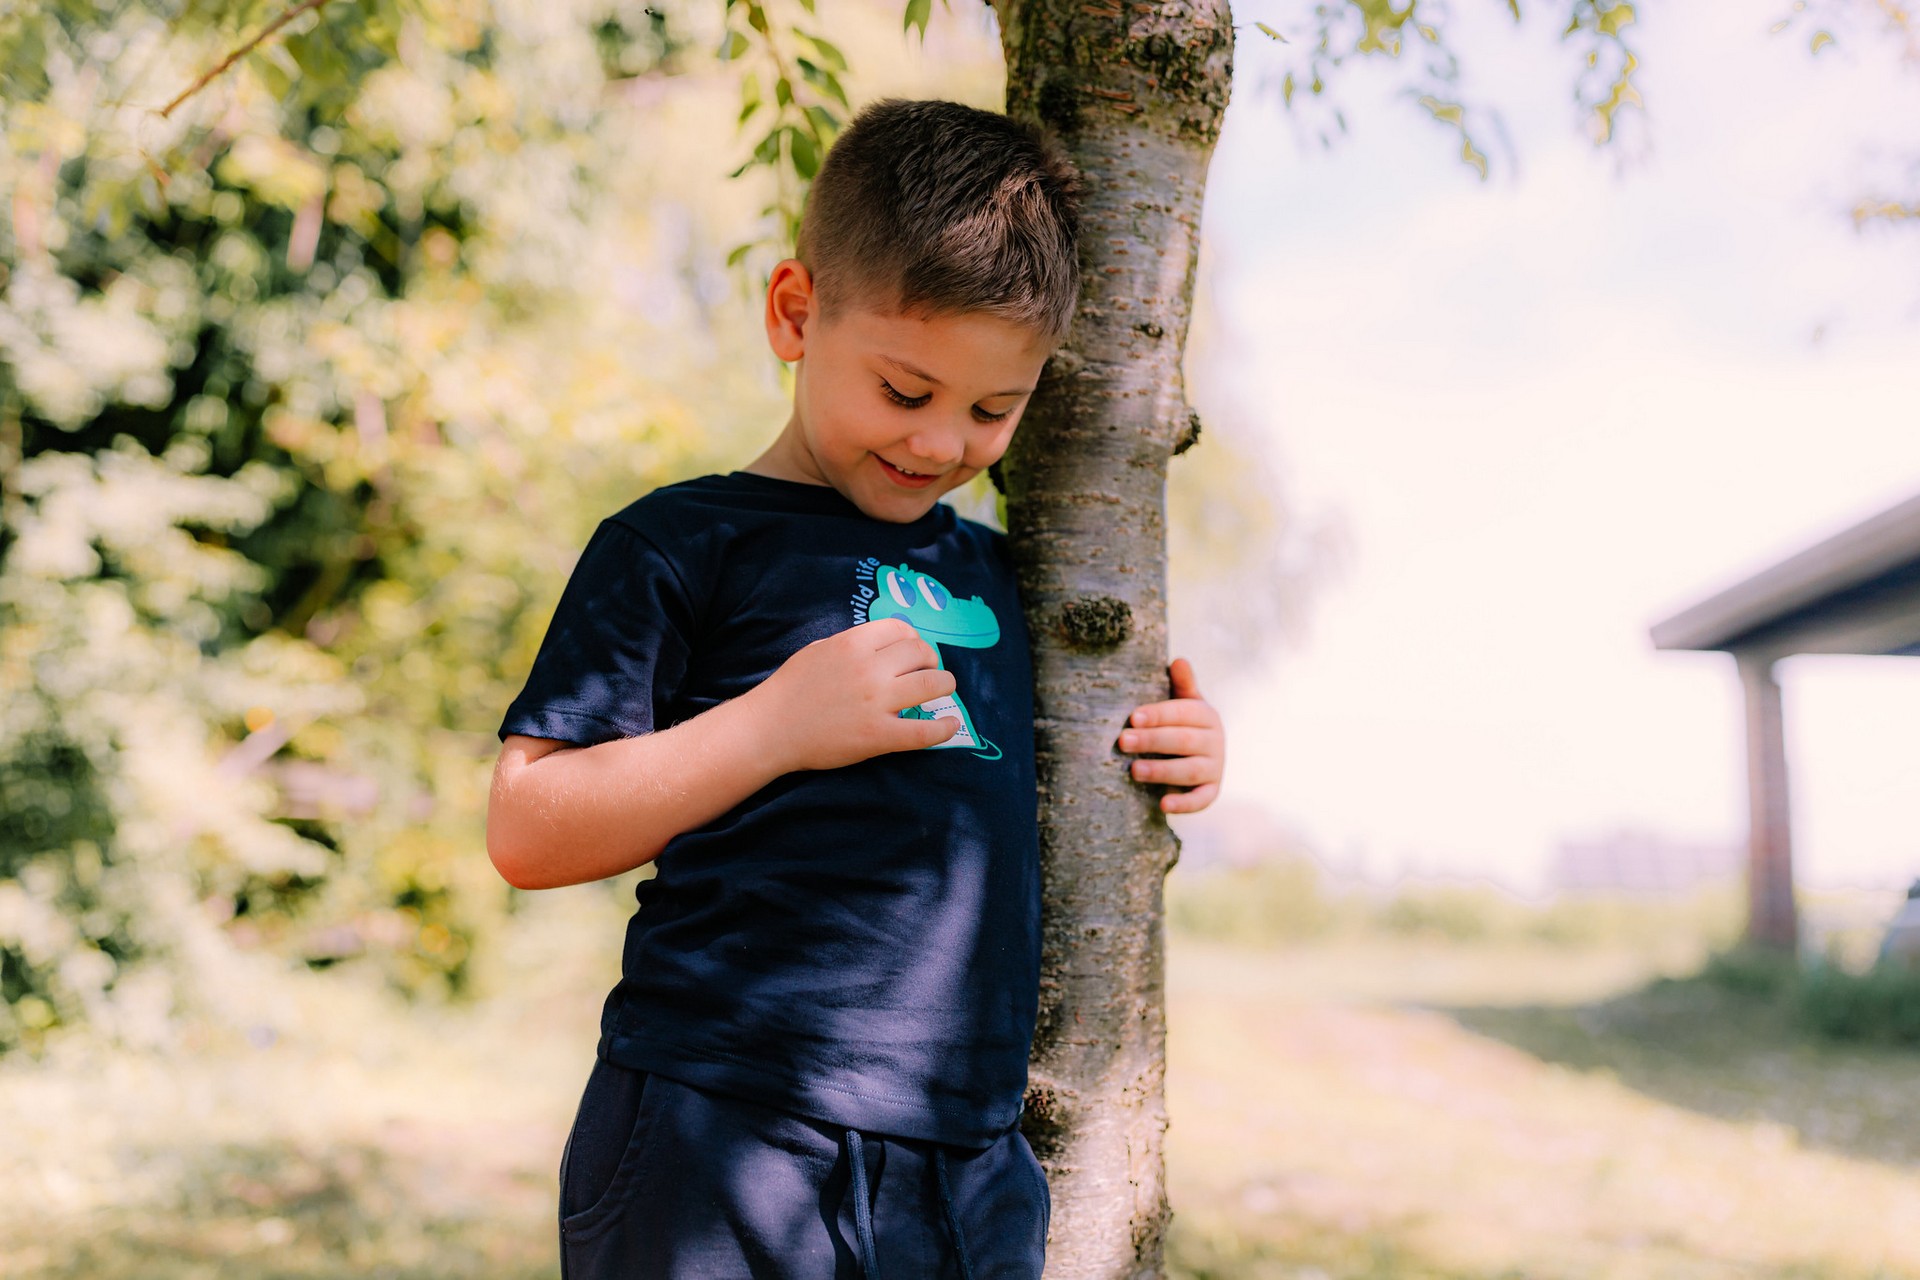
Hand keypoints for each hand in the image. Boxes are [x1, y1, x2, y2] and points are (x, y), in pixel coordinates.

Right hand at [748, 617, 960, 771]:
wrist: (771, 729)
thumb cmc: (791, 688)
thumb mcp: (819, 650)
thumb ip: (853, 644)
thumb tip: (884, 644)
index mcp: (852, 644)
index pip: (900, 630)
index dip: (913, 638)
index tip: (913, 650)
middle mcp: (869, 669)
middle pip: (921, 653)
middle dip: (931, 660)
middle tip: (929, 671)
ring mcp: (876, 703)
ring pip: (932, 684)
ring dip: (945, 685)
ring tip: (943, 689)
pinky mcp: (878, 736)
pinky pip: (923, 732)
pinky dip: (944, 729)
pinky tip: (951, 725)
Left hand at [1117, 656, 1222, 813]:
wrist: (1196, 757)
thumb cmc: (1179, 724)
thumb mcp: (1182, 702)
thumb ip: (1181, 684)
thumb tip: (1179, 660)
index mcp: (1206, 715)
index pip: (1184, 713)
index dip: (1158, 714)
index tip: (1133, 718)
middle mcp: (1215, 741)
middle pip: (1183, 741)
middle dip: (1152, 741)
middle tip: (1122, 742)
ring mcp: (1215, 768)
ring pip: (1189, 771)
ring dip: (1161, 771)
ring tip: (1134, 770)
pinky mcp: (1211, 792)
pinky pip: (1201, 800)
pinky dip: (1184, 804)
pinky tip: (1162, 805)